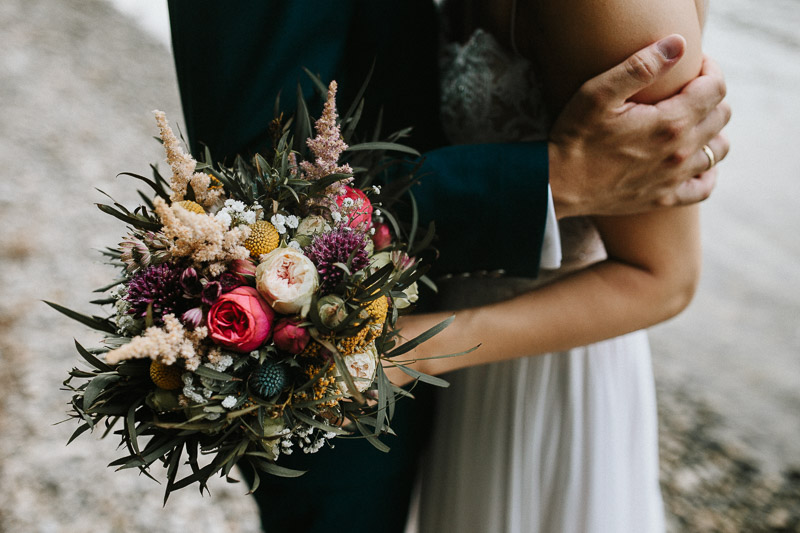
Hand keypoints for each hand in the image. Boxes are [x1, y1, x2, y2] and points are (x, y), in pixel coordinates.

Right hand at [548, 34, 730, 217]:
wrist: (558, 186)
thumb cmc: (574, 137)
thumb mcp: (597, 94)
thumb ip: (640, 67)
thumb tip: (677, 44)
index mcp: (670, 122)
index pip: (715, 88)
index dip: (709, 70)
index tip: (692, 65)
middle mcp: (680, 152)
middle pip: (721, 116)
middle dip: (710, 96)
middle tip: (686, 90)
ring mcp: (674, 178)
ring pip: (718, 149)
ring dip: (712, 131)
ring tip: (691, 121)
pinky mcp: (663, 198)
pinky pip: (704, 187)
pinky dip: (707, 172)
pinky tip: (694, 161)